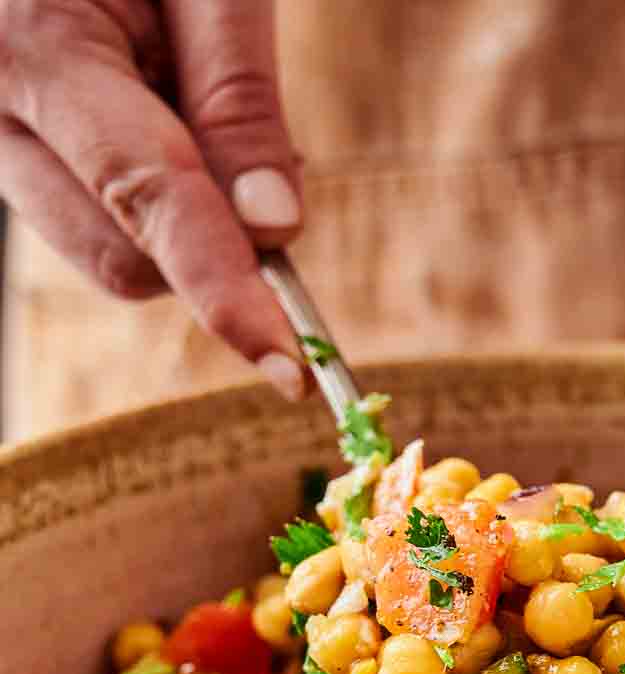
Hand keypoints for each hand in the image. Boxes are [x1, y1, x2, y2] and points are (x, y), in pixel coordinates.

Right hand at [0, 0, 304, 396]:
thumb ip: (238, 100)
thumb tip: (275, 229)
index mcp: (37, 49)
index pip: (149, 202)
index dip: (226, 291)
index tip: (288, 365)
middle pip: (129, 257)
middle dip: (214, 247)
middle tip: (260, 169)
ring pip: (113, 253)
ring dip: (183, 225)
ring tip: (185, 109)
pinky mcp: (14, 159)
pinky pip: (99, 224)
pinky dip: (154, 208)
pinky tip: (158, 127)